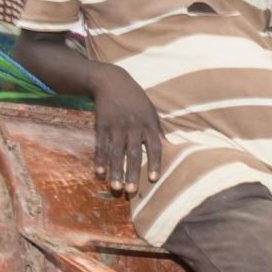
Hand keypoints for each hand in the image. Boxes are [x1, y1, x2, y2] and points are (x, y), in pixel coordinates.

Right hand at [89, 69, 164, 196]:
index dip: (154, 162)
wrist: (112, 81)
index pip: (154, 146)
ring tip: (116, 187)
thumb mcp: (150, 111)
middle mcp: (133, 126)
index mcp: (148, 123)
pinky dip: (100, 159)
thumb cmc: (136, 100)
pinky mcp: (102, 125)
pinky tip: (100, 173)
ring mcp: (116, 126)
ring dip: (116, 170)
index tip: (153, 179)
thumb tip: (171, 148)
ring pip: (116, 152)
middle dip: (132, 172)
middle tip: (131, 190)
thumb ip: (158, 131)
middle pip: (133, 152)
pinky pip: (101, 145)